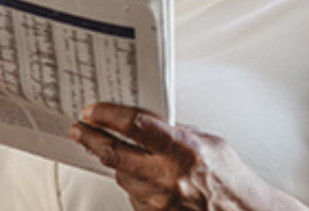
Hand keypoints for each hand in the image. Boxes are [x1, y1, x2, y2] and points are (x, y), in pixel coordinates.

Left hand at [71, 103, 304, 210]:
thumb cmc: (229, 178)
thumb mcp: (208, 141)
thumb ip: (175, 130)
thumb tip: (146, 120)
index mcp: (182, 149)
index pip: (134, 126)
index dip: (108, 115)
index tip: (93, 110)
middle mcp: (167, 176)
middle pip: (114, 153)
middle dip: (91, 138)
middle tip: (79, 129)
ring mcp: (158, 200)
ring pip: (120, 175)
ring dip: (111, 160)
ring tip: (103, 147)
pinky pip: (132, 194)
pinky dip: (131, 182)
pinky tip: (137, 174)